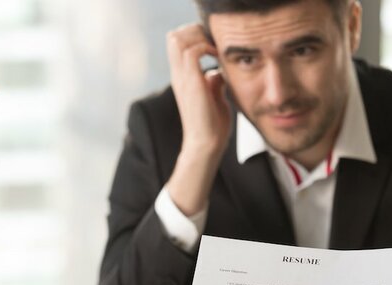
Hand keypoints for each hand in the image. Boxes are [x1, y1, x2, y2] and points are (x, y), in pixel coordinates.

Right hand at [165, 23, 231, 216]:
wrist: (206, 146)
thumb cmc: (213, 127)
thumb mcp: (215, 99)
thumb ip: (214, 83)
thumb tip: (217, 72)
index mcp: (182, 78)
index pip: (177, 43)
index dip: (195, 37)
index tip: (214, 46)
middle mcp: (179, 75)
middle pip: (174, 36)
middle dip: (195, 32)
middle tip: (213, 45)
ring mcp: (183, 78)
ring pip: (178, 38)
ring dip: (199, 37)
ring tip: (214, 50)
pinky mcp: (192, 83)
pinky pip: (193, 51)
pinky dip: (206, 48)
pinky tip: (217, 58)